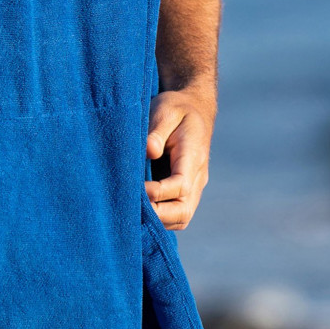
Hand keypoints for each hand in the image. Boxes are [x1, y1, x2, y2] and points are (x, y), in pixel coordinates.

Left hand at [145, 88, 215, 229]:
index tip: (137, 187)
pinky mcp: (186, 190)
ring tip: (133, 211)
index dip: (158, 193)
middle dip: (158, 215)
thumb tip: (149, 152)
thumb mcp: (165, 109)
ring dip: (159, 220)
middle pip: (184, 211)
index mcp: (193, 156)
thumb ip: (157, 131)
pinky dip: (161, 217)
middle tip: (131, 208)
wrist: (194, 108)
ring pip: (182, 217)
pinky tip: (140, 210)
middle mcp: (198, 176)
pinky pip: (177, 213)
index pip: (180, 186)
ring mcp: (194, 186)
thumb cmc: (177, 108)